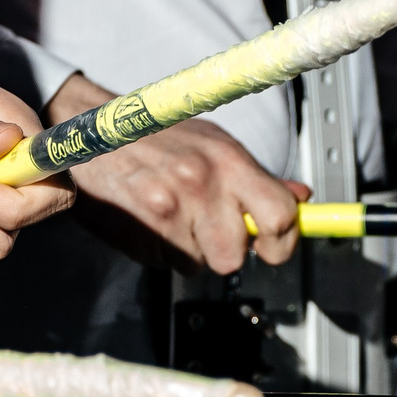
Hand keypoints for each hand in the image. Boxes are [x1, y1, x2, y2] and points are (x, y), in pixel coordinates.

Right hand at [54, 76, 306, 273]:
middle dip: (224, 250)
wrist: (94, 132)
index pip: (280, 216)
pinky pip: (166, 263)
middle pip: (236, 256)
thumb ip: (257, 177)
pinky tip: (152, 220)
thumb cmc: (157, 136)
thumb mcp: (214, 144)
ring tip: (175, 216)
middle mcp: (201, 185)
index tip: (274, 246)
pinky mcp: (139, 234)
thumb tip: (301, 199)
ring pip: (200, 264)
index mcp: (227, 161)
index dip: (283, 242)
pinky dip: (161, 248)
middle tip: (210, 228)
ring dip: (190, 250)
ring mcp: (167, 212)